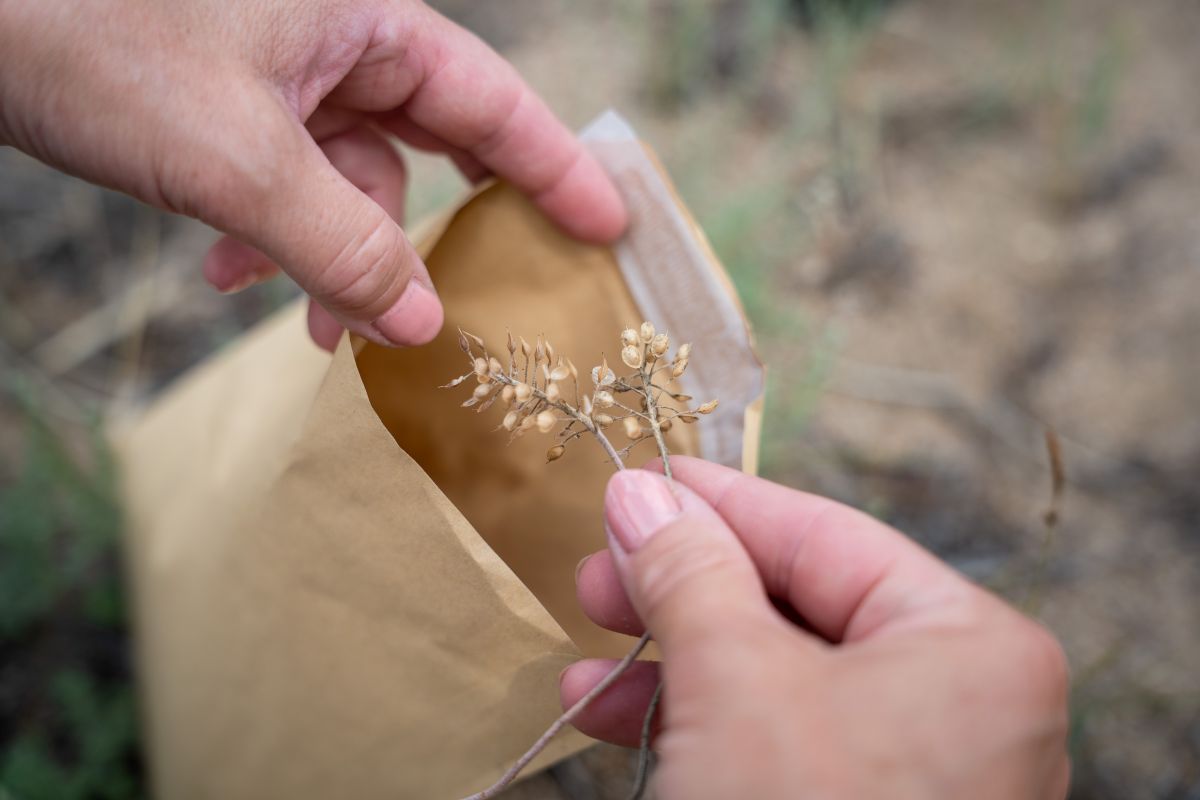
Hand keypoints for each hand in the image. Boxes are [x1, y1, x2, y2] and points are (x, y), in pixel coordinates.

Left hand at [0, 0, 624, 349]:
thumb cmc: (90, 37)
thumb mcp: (234, 158)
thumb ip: (340, 244)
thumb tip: (423, 322)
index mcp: (363, 20)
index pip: (491, 101)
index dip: (556, 169)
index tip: (607, 227)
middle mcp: (336, 40)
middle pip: (428, 146)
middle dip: (434, 235)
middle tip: (482, 299)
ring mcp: (283, 74)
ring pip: (350, 184)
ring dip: (334, 260)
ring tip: (304, 329)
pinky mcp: (234, 106)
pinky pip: (289, 185)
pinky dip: (276, 240)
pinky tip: (231, 276)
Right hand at [564, 457, 1069, 798]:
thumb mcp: (734, 682)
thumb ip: (689, 572)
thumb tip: (641, 494)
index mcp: (969, 647)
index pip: (826, 536)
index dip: (721, 502)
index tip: (643, 478)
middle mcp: (960, 704)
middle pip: (797, 605)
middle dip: (684, 585)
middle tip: (601, 564)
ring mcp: (916, 768)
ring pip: (774, 676)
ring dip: (673, 656)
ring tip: (588, 642)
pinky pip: (773, 740)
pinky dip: (693, 720)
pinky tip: (611, 710)